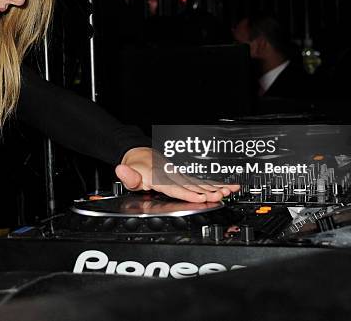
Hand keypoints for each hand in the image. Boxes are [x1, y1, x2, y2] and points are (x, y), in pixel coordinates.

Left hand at [115, 147, 240, 202]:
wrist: (140, 154)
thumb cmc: (137, 166)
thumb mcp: (129, 174)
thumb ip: (128, 176)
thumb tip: (121, 170)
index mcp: (160, 177)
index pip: (175, 187)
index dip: (188, 192)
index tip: (200, 196)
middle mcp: (173, 175)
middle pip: (192, 184)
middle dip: (208, 190)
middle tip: (222, 194)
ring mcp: (180, 174)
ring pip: (199, 181)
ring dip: (215, 186)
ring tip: (229, 190)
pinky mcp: (185, 175)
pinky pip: (200, 180)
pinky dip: (214, 183)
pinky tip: (226, 186)